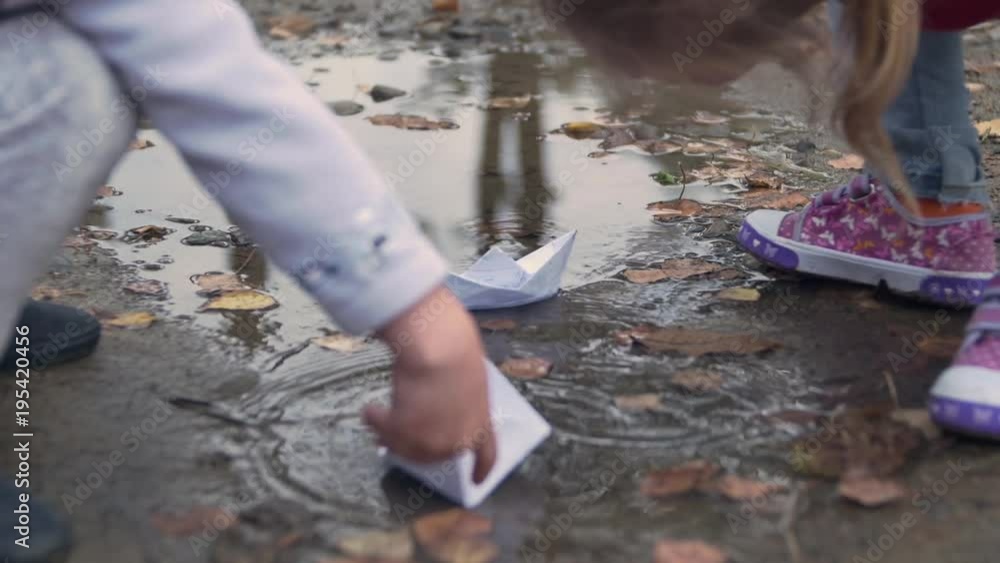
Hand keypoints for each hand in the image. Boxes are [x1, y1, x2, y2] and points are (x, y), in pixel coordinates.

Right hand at [365, 285, 496, 483]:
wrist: (440, 345)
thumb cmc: (456, 350)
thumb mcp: (468, 379)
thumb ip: (458, 400)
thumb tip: (435, 407)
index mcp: (481, 423)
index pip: (487, 456)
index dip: (481, 470)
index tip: (476, 481)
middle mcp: (459, 439)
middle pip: (433, 454)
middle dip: (414, 444)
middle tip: (396, 436)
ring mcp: (432, 439)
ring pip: (406, 447)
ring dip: (389, 432)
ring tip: (377, 415)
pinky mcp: (407, 432)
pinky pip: (385, 430)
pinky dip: (375, 419)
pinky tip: (369, 410)